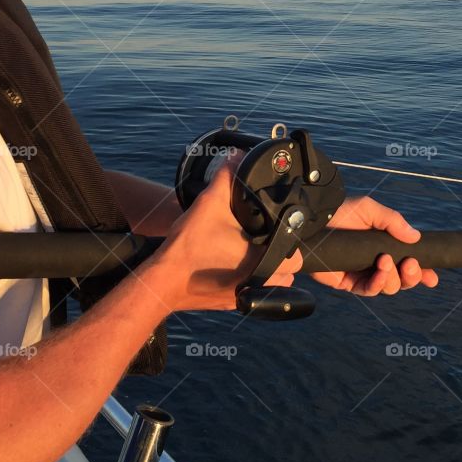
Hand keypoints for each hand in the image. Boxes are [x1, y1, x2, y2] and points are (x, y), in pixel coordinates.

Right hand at [155, 157, 301, 312]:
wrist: (163, 280)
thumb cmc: (188, 247)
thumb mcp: (210, 203)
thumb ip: (227, 177)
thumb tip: (235, 157)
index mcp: (264, 261)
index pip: (297, 255)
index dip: (291, 239)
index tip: (276, 229)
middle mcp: (261, 283)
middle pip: (288, 270)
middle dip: (280, 254)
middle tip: (262, 237)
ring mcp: (247, 298)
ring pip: (272, 284)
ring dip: (267, 269)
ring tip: (249, 251)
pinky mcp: (233, 304)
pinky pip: (253, 292)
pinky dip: (248, 280)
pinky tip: (230, 265)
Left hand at [309, 195, 438, 296]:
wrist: (312, 223)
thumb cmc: (339, 213)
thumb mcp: (369, 210)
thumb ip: (392, 221)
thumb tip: (415, 236)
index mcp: (384, 245)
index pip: (408, 262)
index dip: (422, 271)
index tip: (433, 276)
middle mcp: (375, 261)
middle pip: (402, 280)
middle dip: (412, 276)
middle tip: (410, 265)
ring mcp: (363, 273)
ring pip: (388, 287)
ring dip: (394, 278)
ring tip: (385, 262)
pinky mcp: (348, 283)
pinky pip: (369, 290)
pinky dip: (378, 284)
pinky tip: (379, 272)